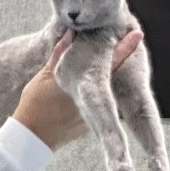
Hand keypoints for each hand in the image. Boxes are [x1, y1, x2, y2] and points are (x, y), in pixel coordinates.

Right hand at [12, 28, 143, 150]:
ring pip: (105, 94)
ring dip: (104, 84)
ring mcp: (94, 114)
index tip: (137, 35)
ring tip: (98, 73)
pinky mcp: (90, 126)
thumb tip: (72, 32)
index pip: (110, 62)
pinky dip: (95, 99)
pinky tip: (86, 95)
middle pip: (111, 78)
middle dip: (115, 64)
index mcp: (82, 83)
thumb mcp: (44, 75)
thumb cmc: (34, 105)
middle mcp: (93, 99)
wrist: (32, 138)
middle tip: (121, 48)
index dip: (125, 47)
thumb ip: (60, 53)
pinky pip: (97, 108)